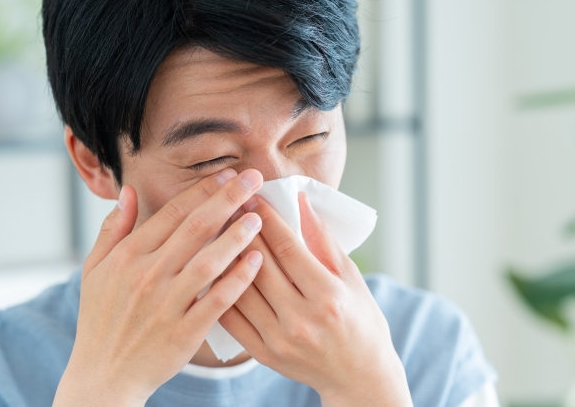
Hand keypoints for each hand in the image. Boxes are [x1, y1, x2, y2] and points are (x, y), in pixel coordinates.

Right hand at [53, 169, 264, 406]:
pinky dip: (238, 279)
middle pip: (195, 228)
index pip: (172, 213)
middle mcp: (147, 275)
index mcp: (128, 256)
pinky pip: (217, 300)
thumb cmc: (101, 319)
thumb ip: (113, 229)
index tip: (227, 174)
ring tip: (259, 217)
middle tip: (253, 179)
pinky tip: (257, 261)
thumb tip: (129, 192)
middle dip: (227, 199)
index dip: (202, 190)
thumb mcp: (94, 270)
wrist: (104, 374)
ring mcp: (166, 304)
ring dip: (237, 236)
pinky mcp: (184, 332)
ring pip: (209, 261)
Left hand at [220, 193, 412, 406]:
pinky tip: (213, 269)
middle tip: (228, 205)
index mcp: (328, 296)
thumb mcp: (351, 278)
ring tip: (216, 232)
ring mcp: (279, 340)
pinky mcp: (264, 354)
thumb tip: (301, 202)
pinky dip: (220, 291)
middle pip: (260, 264)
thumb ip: (323, 241)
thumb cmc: (361, 322)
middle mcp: (302, 319)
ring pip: (240, 289)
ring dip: (225, 257)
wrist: (358, 377)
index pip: (288, 247)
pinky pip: (232, 318)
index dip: (267, 218)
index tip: (253, 197)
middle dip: (241, 229)